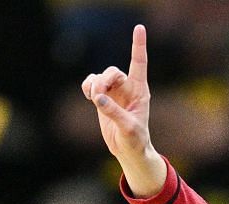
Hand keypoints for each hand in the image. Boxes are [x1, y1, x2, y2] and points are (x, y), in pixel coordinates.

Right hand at [82, 25, 165, 195]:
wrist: (128, 150)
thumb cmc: (136, 139)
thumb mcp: (128, 128)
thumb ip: (114, 112)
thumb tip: (98, 98)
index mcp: (140, 90)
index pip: (139, 63)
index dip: (138, 45)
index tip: (139, 28)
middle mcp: (127, 87)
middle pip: (112, 71)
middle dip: (103, 81)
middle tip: (98, 96)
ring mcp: (114, 91)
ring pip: (99, 76)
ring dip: (94, 85)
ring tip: (94, 99)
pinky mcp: (102, 97)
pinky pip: (91, 83)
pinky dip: (87, 87)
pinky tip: (90, 97)